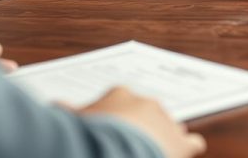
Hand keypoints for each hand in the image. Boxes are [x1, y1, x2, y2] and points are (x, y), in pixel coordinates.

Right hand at [78, 87, 205, 157]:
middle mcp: (146, 103)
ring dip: (162, 138)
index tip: (108, 127)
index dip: (114, 117)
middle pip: (145, 114)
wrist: (114, 152)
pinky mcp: (181, 142)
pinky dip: (187, 148)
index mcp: (119, 95)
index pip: (119, 100)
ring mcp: (165, 122)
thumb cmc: (89, 135)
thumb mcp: (73, 121)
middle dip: (139, 128)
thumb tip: (56, 104)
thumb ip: (67, 111)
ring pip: (169, 127)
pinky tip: (180, 152)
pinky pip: (192, 142)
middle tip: (127, 145)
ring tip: (152, 152)